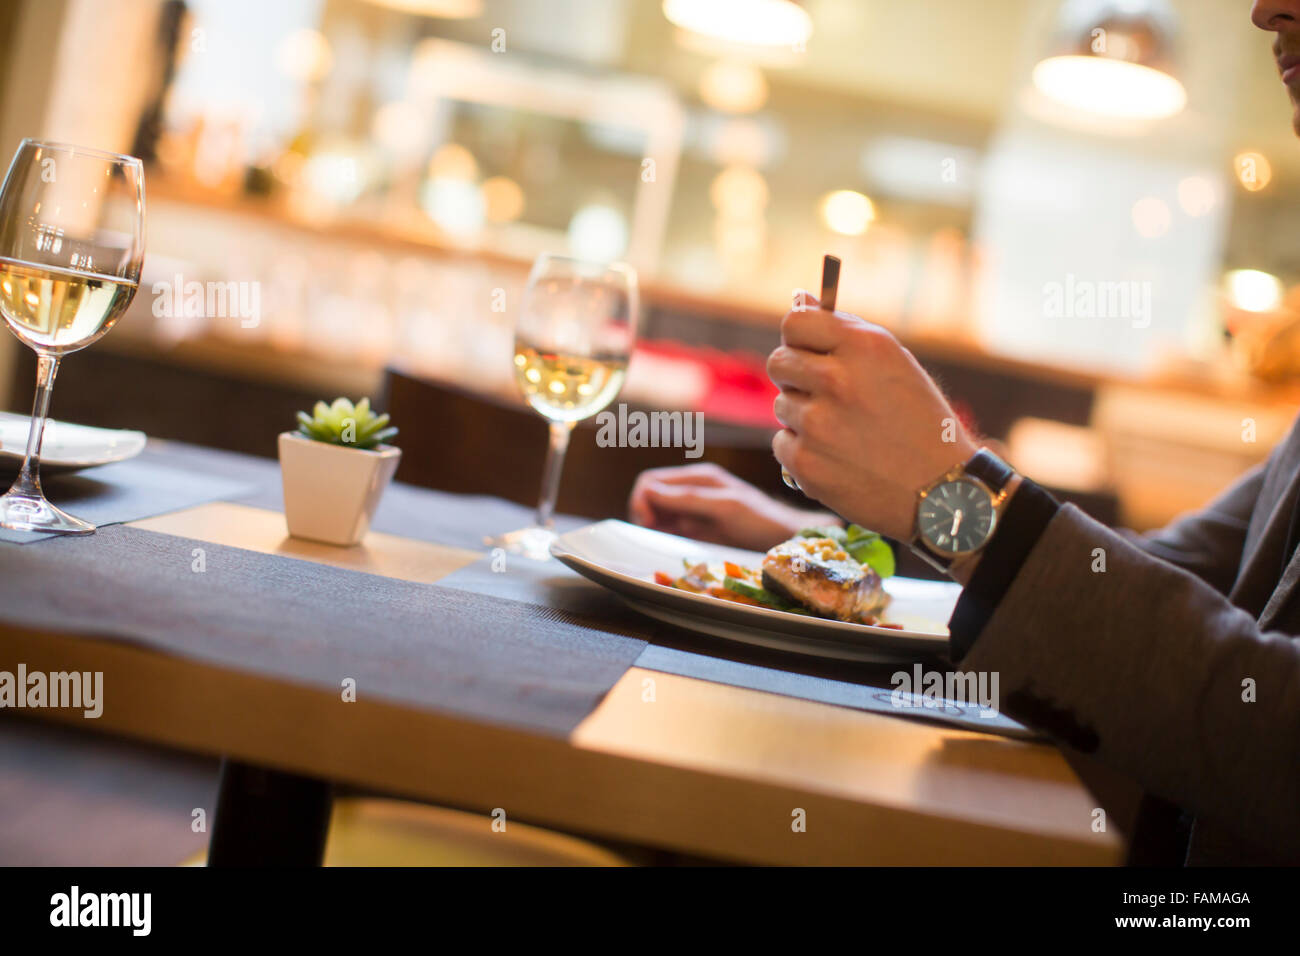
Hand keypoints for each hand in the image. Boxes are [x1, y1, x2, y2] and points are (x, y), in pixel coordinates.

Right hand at [628, 462, 840, 551]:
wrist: (785, 540)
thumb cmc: (760, 521)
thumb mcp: (724, 507)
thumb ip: (688, 498)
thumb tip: (649, 491)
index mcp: (698, 476)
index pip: (650, 480)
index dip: (642, 500)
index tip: (649, 523)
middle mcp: (693, 488)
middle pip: (649, 493)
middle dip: (644, 511)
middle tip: (654, 532)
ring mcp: (694, 507)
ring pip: (656, 510)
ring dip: (652, 523)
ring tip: (664, 537)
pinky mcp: (697, 526)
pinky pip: (669, 525)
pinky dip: (662, 532)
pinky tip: (672, 540)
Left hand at [768, 291, 978, 541]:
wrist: (942, 493)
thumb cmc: (921, 422)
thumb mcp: (895, 364)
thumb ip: (845, 332)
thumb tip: (800, 298)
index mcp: (864, 347)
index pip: (795, 321)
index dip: (799, 337)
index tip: (808, 349)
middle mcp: (837, 380)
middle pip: (778, 361)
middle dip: (794, 375)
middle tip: (823, 394)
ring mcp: (818, 424)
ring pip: (781, 405)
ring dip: (802, 416)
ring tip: (843, 433)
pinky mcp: (806, 463)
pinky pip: (782, 444)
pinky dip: (802, 452)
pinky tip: (837, 458)